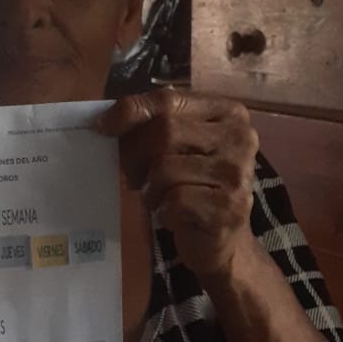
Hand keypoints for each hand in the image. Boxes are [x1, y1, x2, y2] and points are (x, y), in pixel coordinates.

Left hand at [98, 90, 259, 279]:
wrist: (221, 242)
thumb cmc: (192, 188)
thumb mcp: (176, 149)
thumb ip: (153, 126)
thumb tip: (106, 120)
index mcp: (228, 113)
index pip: (169, 100)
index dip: (131, 111)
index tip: (103, 127)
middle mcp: (239, 137)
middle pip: (164, 132)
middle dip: (137, 156)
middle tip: (134, 177)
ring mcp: (236, 173)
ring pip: (165, 168)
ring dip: (151, 189)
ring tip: (160, 198)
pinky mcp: (228, 206)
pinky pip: (174, 200)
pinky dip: (163, 210)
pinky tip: (172, 215)